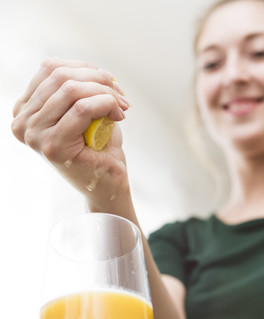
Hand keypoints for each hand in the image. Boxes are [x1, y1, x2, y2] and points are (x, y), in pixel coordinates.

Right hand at [12, 58, 130, 209]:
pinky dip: (105, 104)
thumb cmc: (97, 149)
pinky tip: (118, 115)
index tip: (110, 84)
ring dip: (104, 92)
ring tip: (121, 105)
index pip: (50, 68)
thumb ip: (77, 87)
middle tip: (120, 95)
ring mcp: (34, 135)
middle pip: (60, 76)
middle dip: (98, 79)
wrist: (107, 184)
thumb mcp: (83, 110)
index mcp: (25, 110)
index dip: (85, 69)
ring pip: (72, 90)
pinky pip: (82, 109)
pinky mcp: (52, 147)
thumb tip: (92, 70)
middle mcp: (23, 122)